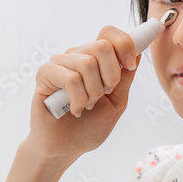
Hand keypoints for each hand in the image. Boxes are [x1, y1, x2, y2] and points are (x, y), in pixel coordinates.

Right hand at [25, 25, 140, 162]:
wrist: (66, 148)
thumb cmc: (89, 126)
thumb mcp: (117, 101)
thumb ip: (125, 78)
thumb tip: (137, 51)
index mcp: (94, 59)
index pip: (108, 33)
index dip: (124, 44)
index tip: (130, 65)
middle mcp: (76, 56)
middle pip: (102, 46)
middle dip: (111, 76)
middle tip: (103, 95)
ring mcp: (59, 63)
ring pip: (87, 63)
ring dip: (93, 92)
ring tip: (86, 106)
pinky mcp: (45, 74)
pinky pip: (70, 78)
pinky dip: (78, 99)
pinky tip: (74, 110)